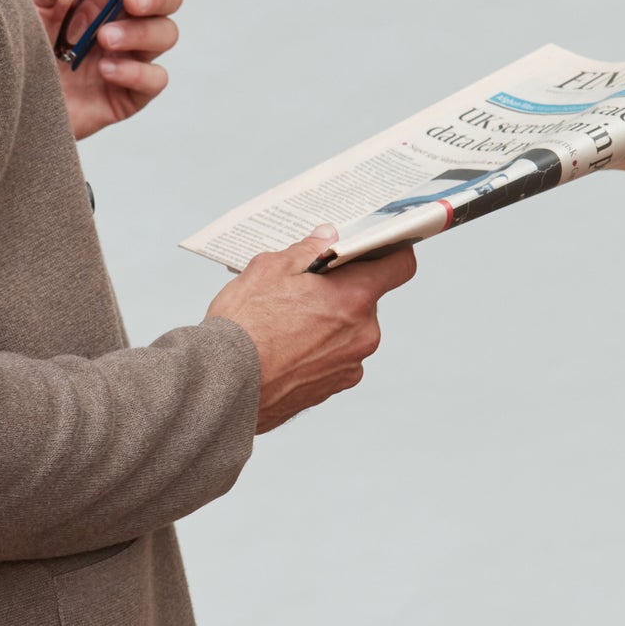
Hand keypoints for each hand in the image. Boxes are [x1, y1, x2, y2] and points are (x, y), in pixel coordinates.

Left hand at [23, 0, 183, 141]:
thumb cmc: (7, 44)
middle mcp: (115, 24)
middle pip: (166, 0)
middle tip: (131, 0)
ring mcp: (122, 59)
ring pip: (164, 35)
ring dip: (141, 32)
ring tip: (104, 39)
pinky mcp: (121, 96)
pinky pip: (154, 81)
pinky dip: (137, 72)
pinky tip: (105, 70)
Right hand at [206, 225, 416, 432]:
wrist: (224, 385)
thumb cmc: (244, 327)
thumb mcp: (269, 269)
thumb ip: (308, 249)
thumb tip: (327, 237)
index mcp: (354, 296)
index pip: (400, 266)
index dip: (390, 251)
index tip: (374, 248)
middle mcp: (363, 333)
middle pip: (366, 299)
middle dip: (340, 291)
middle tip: (303, 289)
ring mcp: (351, 364)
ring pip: (349, 330)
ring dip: (328, 323)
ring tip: (285, 323)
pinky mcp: (334, 387)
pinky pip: (336, 358)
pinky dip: (318, 351)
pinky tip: (285, 349)